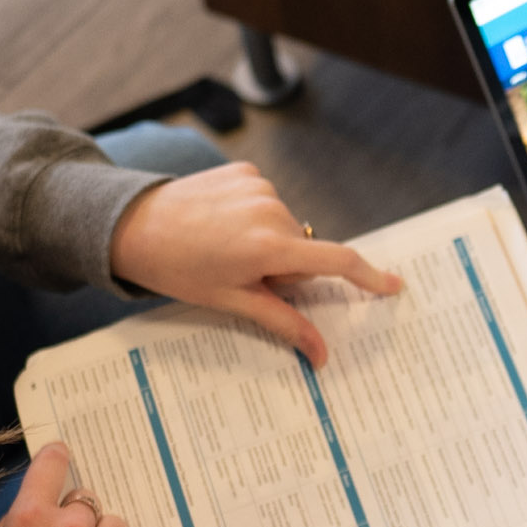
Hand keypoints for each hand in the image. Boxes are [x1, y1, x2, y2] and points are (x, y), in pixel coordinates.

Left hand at [106, 163, 403, 364]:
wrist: (132, 225)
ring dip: (267, 241)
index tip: (393, 287)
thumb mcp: (231, 301)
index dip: (369, 277)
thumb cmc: (178, 269)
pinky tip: (221, 222)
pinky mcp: (246, 170)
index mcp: (269, 246)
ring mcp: (258, 185)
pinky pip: (267, 201)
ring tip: (223, 246)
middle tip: (242, 274)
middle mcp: (271, 210)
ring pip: (285, 227)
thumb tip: (321, 356)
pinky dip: (253, 216)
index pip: (336, 261)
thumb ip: (283, 324)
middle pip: (303, 250)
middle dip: (285, 267)